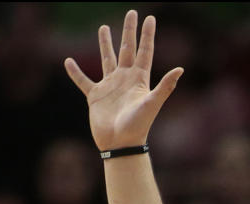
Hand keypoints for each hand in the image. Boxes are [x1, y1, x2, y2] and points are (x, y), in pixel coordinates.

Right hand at [64, 11, 182, 151]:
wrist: (121, 144)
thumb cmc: (138, 126)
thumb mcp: (152, 103)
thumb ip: (165, 86)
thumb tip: (181, 69)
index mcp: (139, 80)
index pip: (145, 52)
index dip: (147, 35)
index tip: (150, 18)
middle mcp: (125, 79)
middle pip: (127, 49)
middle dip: (129, 31)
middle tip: (131, 13)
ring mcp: (110, 86)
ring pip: (107, 59)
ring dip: (105, 44)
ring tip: (104, 28)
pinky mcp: (95, 96)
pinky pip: (83, 81)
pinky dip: (75, 72)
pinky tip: (68, 61)